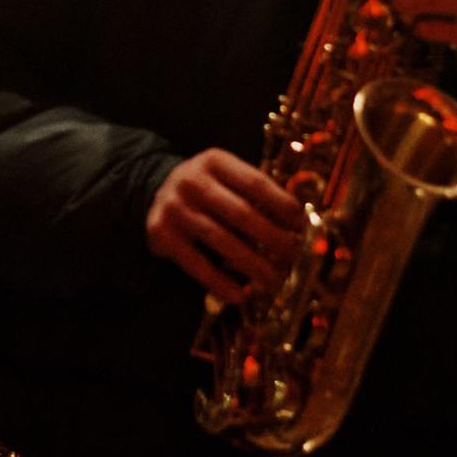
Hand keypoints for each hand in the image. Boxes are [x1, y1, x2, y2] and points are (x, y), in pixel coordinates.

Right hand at [146, 149, 304, 304]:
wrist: (155, 191)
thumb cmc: (207, 187)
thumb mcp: (226, 177)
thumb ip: (254, 193)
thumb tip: (294, 226)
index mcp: (215, 161)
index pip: (255, 183)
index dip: (281, 205)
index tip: (300, 225)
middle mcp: (192, 181)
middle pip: (241, 214)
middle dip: (272, 238)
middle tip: (292, 257)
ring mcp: (175, 208)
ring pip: (222, 240)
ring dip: (253, 264)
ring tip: (274, 281)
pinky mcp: (162, 235)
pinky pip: (197, 264)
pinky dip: (220, 282)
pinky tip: (241, 295)